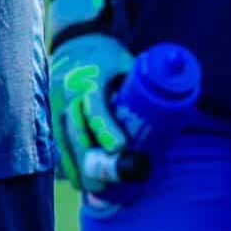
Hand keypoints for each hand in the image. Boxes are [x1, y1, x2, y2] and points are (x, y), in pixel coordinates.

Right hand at [46, 0, 132, 190]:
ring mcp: (57, 104)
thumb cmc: (107, 54)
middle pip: (76, 131)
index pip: (95, 106)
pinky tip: (76, 180)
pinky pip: (58, 141)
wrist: (75, 41)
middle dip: (89, 159)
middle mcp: (69, 93)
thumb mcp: (127, 61)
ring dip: (76, 166)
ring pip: (64, 140)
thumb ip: (144, 83)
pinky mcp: (53, 114)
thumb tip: (177, 106)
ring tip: (91, 189)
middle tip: (104, 183)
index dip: (106, 128)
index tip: (120, 148)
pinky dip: (66, 161)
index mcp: (90, 78)